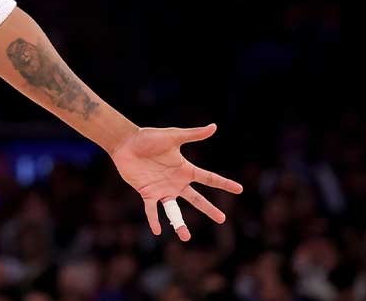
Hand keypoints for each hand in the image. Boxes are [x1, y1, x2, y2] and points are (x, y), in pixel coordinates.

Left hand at [109, 123, 242, 240]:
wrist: (125, 143)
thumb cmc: (148, 138)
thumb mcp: (172, 136)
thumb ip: (193, 134)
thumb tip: (214, 126)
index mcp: (185, 169)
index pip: (209, 178)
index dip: (224, 183)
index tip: (239, 189)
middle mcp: (176, 182)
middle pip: (196, 199)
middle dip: (209, 209)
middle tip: (222, 219)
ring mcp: (162, 189)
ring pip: (174, 210)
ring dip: (180, 224)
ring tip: (186, 237)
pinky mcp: (147, 193)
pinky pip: (152, 209)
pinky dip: (154, 220)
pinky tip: (158, 231)